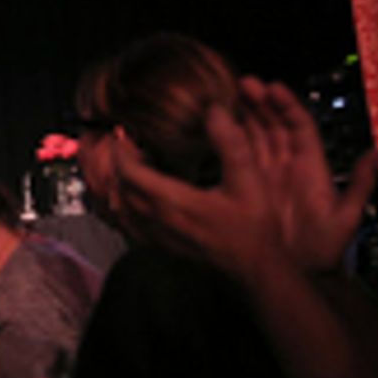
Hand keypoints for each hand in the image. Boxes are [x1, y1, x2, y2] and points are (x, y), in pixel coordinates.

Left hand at [114, 103, 282, 281]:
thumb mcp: (248, 179)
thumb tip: (214, 110)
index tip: (122, 135)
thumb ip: (230, 144)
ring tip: (126, 170)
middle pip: (121, 191)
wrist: (259, 266)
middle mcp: (159, 221)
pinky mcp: (166, 247)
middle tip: (124, 148)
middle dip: (117, 167)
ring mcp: (160, 238)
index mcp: (173, 202)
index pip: (131, 174)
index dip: (122, 152)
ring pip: (122, 212)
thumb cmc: (255, 225)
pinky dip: (124, 212)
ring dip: (118, 189)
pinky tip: (133, 202)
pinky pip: (131, 228)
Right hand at [235, 77, 376, 273]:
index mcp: (311, 166)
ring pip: (252, 137)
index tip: (272, 87)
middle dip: (258, 102)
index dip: (286, 105)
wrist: (297, 275)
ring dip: (240, 115)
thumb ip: (361, 186)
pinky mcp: (244, 188)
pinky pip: (234, 160)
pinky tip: (213, 129)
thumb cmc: (321, 249)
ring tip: (226, 96)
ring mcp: (263, 175)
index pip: (299, 126)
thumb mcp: (345, 218)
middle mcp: (286, 165)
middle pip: (272, 125)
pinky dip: (225, 142)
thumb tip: (377, 153)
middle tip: (241, 83)